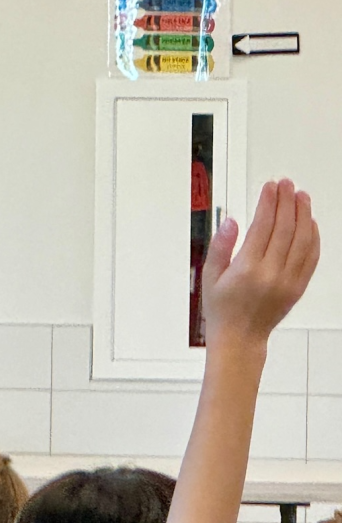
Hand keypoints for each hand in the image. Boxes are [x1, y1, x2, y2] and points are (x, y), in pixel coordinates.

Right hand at [202, 179, 318, 349]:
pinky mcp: (299, 286)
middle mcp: (271, 274)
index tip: (269, 188)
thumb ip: (220, 247)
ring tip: (301, 197)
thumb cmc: (223, 309)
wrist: (240, 337)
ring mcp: (288, 280)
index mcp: (247, 269)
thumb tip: (230, 222)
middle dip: (286, 202)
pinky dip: (313, 236)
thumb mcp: (209, 277)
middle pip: (286, 228)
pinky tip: (310, 222)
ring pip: (303, 239)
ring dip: (304, 214)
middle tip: (286, 185)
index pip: (263, 226)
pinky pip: (312, 256)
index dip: (268, 203)